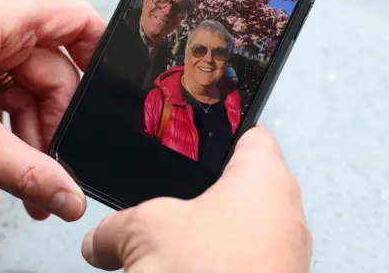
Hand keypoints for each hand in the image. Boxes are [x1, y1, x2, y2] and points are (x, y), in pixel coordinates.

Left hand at [0, 0, 105, 221]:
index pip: (72, 19)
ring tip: (22, 185)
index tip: (109, 94)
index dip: (99, 54)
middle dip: (53, 126)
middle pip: (50, 71)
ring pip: (23, 92)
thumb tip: (69, 195)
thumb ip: (26, 170)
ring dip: (25, 141)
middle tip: (52, 169)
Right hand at [81, 125, 311, 272]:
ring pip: (250, 226)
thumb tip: (100, 238)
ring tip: (183, 242)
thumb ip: (115, 227)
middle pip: (247, 182)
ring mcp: (288, 254)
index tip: (201, 135)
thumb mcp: (145, 233)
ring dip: (217, 232)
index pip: (252, 133)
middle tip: (180, 195)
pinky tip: (194, 270)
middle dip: (209, 190)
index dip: (223, 129)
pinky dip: (225, 261)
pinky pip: (251, 259)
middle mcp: (287, 213)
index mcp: (264, 178)